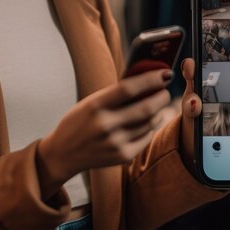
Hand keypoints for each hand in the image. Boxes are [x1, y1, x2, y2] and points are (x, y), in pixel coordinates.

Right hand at [38, 69, 171, 190]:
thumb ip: (115, 93)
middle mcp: (105, 125)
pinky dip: (151, 127)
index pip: (129, 88)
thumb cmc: (79, 121)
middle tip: (165, 91)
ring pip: (150, 123)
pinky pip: (146, 137)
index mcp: (95, 105)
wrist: (63, 153)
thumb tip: (147, 80)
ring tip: (158, 105)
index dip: (151, 79)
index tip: (165, 73)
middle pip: (146, 107)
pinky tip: (149, 121)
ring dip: (158, 111)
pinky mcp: (122, 156)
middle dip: (162, 97)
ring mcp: (115, 143)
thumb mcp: (91, 102)